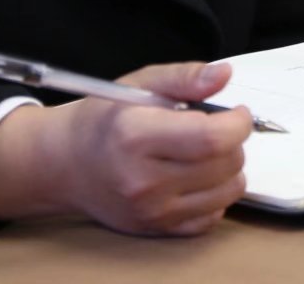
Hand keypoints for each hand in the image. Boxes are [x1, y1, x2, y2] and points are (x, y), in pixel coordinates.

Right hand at [0, 61, 252, 235]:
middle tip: (216, 129)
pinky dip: (215, 198)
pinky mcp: (155, 230)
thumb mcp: (141, 83)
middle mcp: (143, 180)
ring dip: (229, 169)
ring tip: (208, 153)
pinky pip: (210, 219)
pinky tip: (198, 178)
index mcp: (137, 137)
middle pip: (224, 165)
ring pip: (226, 193)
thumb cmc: (104, 119)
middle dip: (234, 142)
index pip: (213, 138)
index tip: (236, 112)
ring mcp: (150, 211)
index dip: (238, 123)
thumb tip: (224, 74)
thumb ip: (185, 77)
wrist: (65, 163)